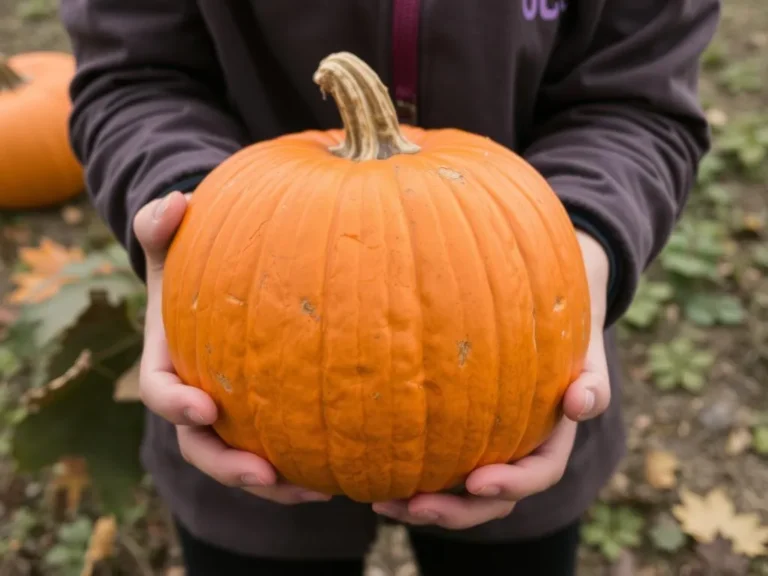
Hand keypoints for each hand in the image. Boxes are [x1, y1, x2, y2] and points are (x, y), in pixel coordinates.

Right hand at [133, 191, 330, 504]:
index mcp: (168, 363)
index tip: (205, 407)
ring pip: (243, 460)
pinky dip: (303, 466)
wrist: (218, 279)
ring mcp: (231, 414)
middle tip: (265, 474)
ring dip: (275, 483)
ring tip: (318, 490)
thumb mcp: (175, 239)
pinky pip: (280, 450)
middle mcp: (196, 397)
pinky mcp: (263, 417)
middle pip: (201, 446)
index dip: (176, 405)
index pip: (161, 391)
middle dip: (229, 466)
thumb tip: (173, 204)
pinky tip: (341, 472)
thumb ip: (164, 222)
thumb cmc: (195, 259)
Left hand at [372, 231, 611, 528]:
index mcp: (551, 441)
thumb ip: (592, 381)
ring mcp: (486, 451)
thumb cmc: (564, 336)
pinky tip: (376, 477)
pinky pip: (437, 468)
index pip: (537, 473)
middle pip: (492, 501)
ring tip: (384, 504)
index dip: (511, 484)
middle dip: (456, 511)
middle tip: (416, 506)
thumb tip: (580, 404)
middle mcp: (518, 454)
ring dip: (424, 507)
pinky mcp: (457, 441)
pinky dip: (410, 479)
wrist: (540, 318)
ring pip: (460, 494)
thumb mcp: (585, 354)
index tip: (476, 481)